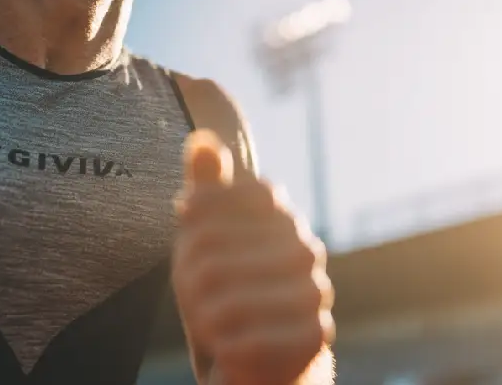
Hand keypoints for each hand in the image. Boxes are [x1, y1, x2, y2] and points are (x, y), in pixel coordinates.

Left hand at [172, 130, 334, 384]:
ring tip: (208, 326)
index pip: (239, 190)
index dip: (201, 209)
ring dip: (204, 317)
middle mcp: (305, 249)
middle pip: (211, 246)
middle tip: (192, 298)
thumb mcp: (204, 241)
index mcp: (280, 218)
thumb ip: (206, 192)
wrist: (262, 365)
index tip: (185, 226)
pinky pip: (249, 340)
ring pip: (226, 296)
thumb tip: (202, 138)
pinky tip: (226, 349)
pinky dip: (226, 348)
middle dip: (189, 276)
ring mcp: (314, 292)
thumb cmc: (228, 296)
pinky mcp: (315, 337)